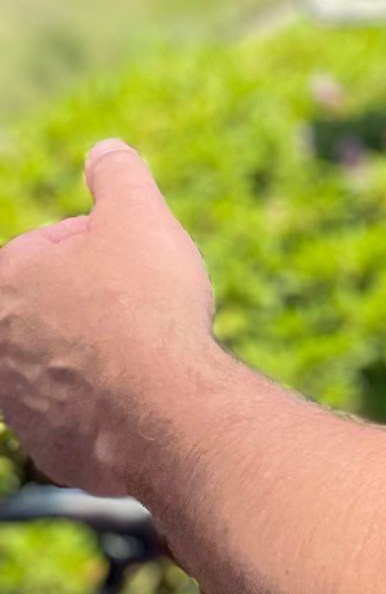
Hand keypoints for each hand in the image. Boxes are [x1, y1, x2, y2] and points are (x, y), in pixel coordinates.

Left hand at [0, 140, 217, 495]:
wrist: (162, 410)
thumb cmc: (146, 308)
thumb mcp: (140, 216)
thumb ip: (118, 176)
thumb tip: (104, 150)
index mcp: (4, 284)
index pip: (45, 246)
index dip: (97, 243)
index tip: (133, 257)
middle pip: (49, 305)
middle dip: (92, 298)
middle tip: (143, 299)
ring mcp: (14, 401)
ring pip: (59, 358)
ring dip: (97, 348)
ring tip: (149, 346)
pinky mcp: (45, 443)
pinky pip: (76, 409)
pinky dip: (106, 397)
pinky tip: (144, 389)